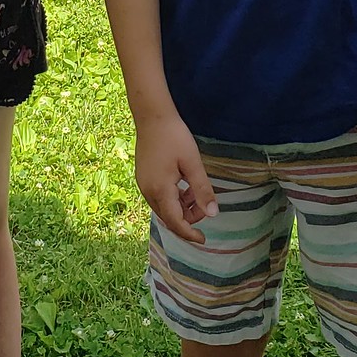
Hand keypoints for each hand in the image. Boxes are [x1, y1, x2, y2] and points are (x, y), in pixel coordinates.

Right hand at [135, 111, 217, 245]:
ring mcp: (143, 185)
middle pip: (169, 217)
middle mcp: (148, 191)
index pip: (176, 222)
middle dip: (188, 218)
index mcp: (160, 190)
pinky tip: (184, 186)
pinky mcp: (143, 178)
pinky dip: (174, 199)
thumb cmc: (174, 136)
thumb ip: (202, 189)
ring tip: (196, 192)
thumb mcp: (193, 163)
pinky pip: (159, 197)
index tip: (203, 239)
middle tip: (205, 205)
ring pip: (164, 208)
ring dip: (181, 207)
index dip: (189, 233)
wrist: (152, 116)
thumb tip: (212, 214)